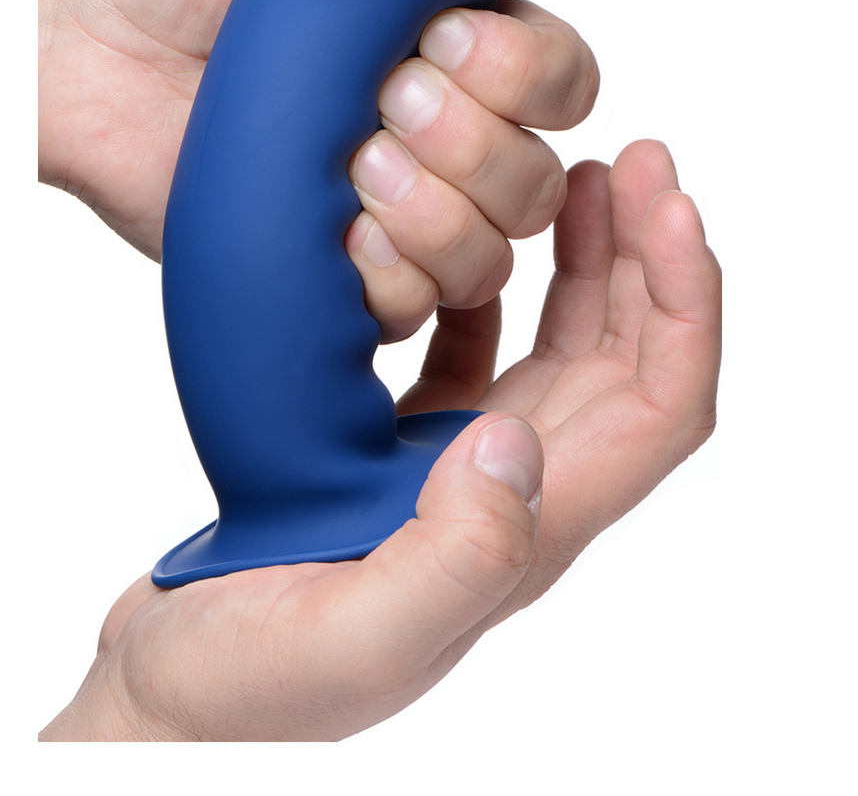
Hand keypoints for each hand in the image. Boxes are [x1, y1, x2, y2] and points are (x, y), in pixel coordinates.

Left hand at [38, 0, 597, 342]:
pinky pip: (412, 307)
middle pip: (539, 182)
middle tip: (386, 96)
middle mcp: (434, 135)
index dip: (526, 75)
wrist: (87, 24)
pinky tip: (337, 225)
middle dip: (476, 143)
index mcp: (453, 43)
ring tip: (354, 158)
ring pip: (491, 257)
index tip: (433, 36)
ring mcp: (386, 211)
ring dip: (437, 211)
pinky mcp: (333, 271)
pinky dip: (389, 272)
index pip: (565, 84)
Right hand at [39, 139, 721, 741]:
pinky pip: (479, 355)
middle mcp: (515, 495)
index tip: (664, 201)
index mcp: (527, 530)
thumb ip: (455, 556)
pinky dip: (496, 292)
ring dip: (588, 266)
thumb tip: (516, 446)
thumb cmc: (253, 685)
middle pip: (627, 363)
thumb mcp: (357, 633)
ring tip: (583, 180)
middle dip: (650, 258)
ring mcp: (462, 470)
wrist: (176, 698)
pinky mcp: (408, 452)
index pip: (658, 405)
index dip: (682, 302)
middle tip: (640, 158)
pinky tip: (479, 246)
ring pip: (563, 351)